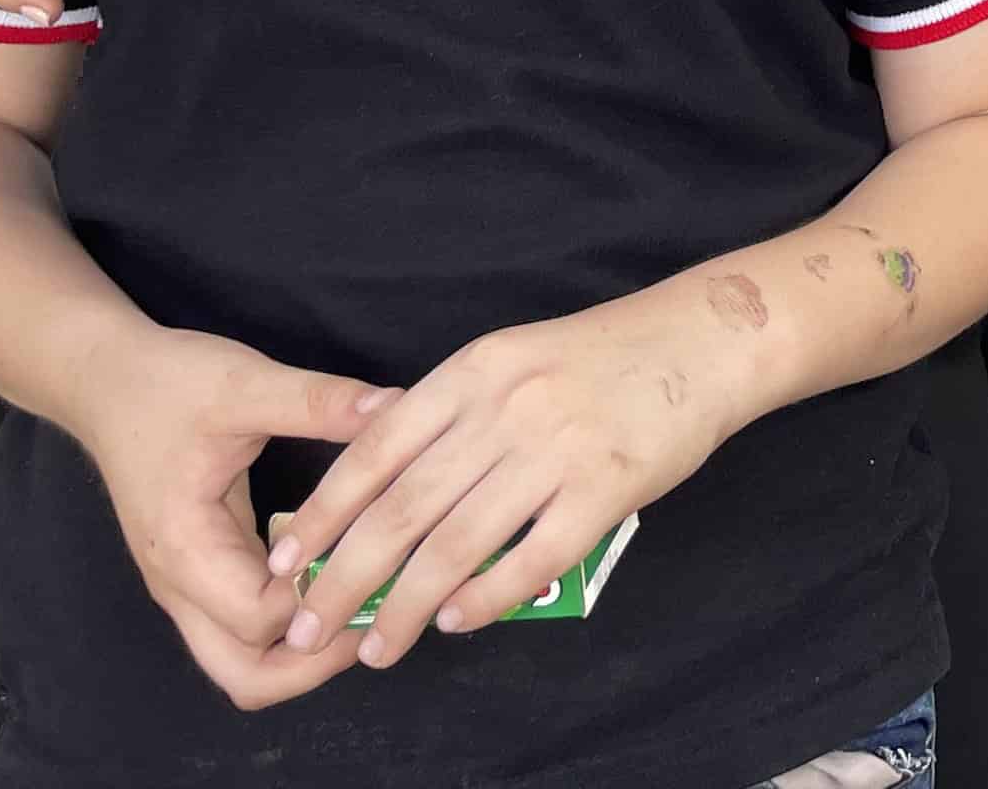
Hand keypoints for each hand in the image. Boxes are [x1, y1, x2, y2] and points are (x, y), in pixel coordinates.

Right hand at [64, 327, 390, 711]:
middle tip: (379, 613)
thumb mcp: (246, 382)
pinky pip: (243, 628)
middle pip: (246, 676)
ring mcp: (186, 588)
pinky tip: (335, 575)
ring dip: (302, 653)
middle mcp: (181, 587)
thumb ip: (318, 401)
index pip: (263, 620)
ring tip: (364, 602)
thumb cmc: (168, 385)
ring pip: (242, 662)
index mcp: (188, 550)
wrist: (106, 382)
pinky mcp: (200, 573)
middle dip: (315, 664)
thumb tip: (396, 407)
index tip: (379, 564)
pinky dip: (289, 624)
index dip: (323, 601)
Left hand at [269, 288, 744, 663]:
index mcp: (473, 372)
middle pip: (401, 510)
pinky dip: (486, 599)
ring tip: (376, 647)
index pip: (374, 451)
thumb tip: (380, 493)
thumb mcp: (511, 359)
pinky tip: (457, 622)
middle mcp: (506, 409)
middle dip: (342, 578)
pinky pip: (531, 560)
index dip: (322, 513)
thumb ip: (451, 415)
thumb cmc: (601, 355)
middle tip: (307, 627)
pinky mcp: (605, 489)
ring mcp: (556, 450)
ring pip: (456, 545)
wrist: (704, 339)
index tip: (284, 562)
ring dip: (405, 607)